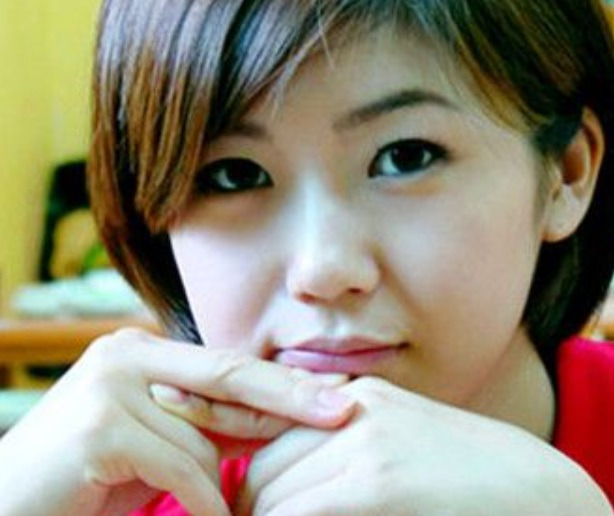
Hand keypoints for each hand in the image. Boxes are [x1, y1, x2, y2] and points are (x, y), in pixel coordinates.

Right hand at [0, 328, 354, 515]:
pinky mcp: (102, 425)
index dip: (282, 380)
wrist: (8, 506)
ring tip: (221, 509)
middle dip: (291, 396)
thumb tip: (272, 421)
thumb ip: (201, 426)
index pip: (228, 366)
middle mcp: (127, 354)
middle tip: (342, 410)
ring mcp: (112, 384)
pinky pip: (178, 466)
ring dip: (217, 483)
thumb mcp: (154, 444)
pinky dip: (199, 501)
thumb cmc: (86, 480)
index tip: (331, 392)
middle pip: (229, 377)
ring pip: (201, 436)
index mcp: (141, 351)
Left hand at [238, 376, 612, 515]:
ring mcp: (366, 438)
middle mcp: (354, 406)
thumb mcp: (399, 446)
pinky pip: (300, 512)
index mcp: (358, 397)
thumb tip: (296, 484)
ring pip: (275, 492)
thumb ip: (350, 451)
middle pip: (266, 464)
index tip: (232, 489)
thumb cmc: (467, 480)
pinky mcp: (378, 479)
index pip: (273, 425)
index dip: (243, 463)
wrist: (535, 488)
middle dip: (250, 508)